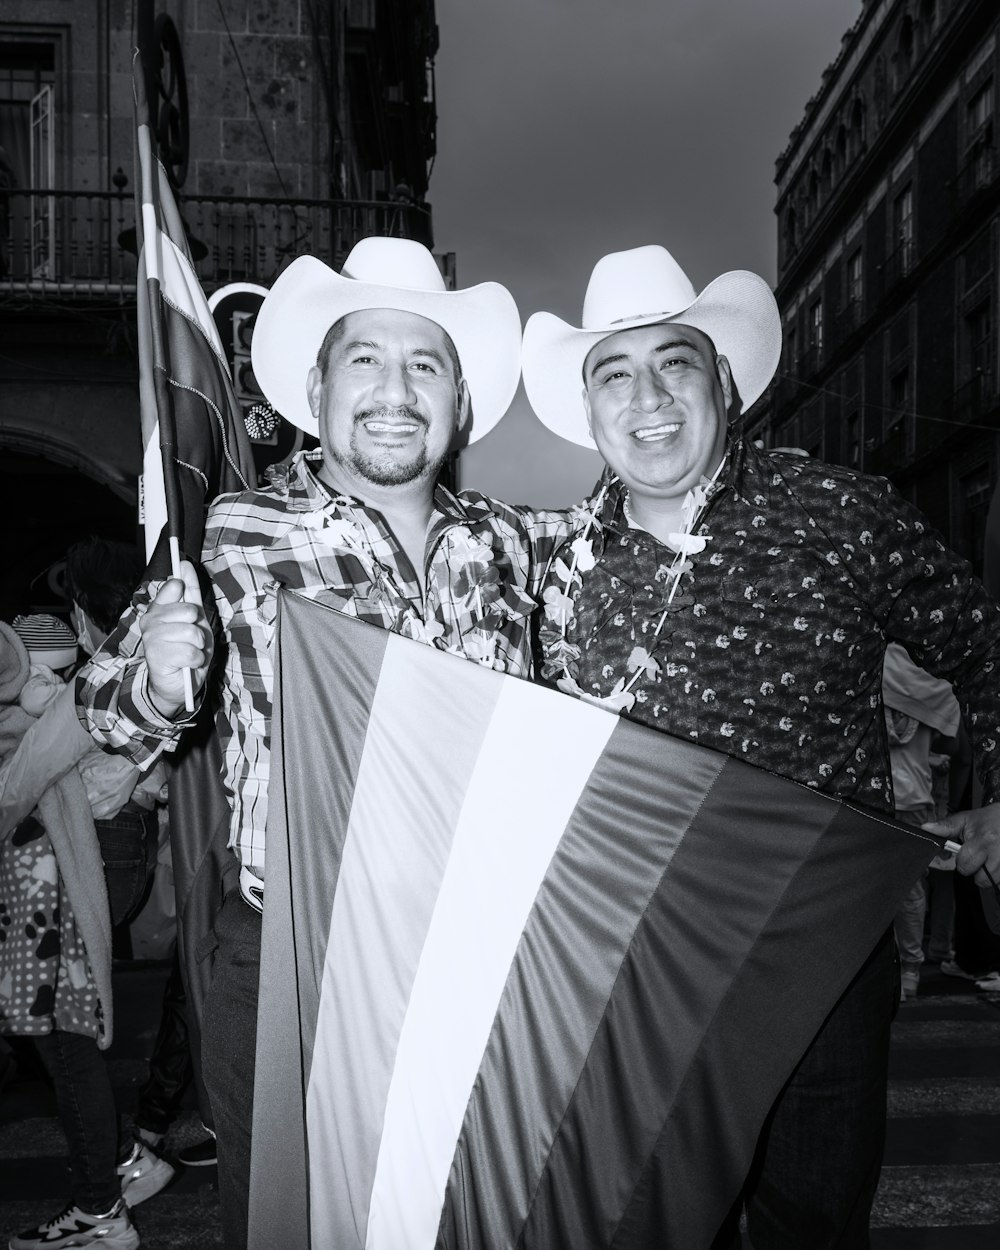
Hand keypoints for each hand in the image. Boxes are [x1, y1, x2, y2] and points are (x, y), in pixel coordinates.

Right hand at [138, 560, 212, 717]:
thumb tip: (184, 564)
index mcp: (160, 608)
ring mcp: (152, 638)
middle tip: (192, 640)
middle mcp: (151, 620)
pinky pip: (190, 651)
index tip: (188, 598)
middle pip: (189, 610)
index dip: (185, 588)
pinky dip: (195, 660)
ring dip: (198, 646)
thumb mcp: (196, 620)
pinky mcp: (156, 656)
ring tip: (189, 653)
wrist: (180, 684)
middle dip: (198, 629)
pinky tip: (185, 664)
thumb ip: (190, 593)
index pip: (175, 585)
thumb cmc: (188, 649)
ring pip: (191, 632)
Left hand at [923, 805, 999, 886]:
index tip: (965, 854)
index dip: (961, 861)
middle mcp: (997, 852)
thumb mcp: (966, 819)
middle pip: (979, 879)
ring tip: (987, 859)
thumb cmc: (990, 819)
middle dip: (974, 869)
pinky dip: (997, 875)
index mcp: (983, 840)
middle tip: (977, 857)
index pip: (964, 864)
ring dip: (987, 874)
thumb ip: (946, 826)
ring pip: (991, 882)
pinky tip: (996, 862)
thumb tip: (927, 828)